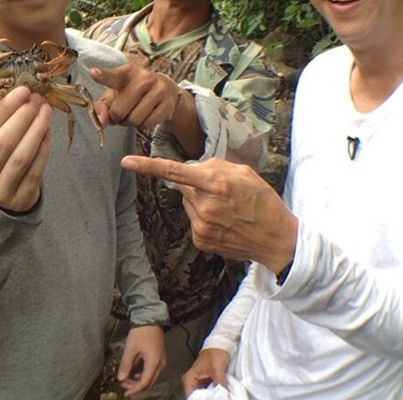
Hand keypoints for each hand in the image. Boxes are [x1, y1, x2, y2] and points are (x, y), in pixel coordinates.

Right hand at [0, 86, 52, 212]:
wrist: (0, 197)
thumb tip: (21, 93)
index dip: (5, 108)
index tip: (23, 90)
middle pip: (3, 143)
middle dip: (23, 117)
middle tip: (37, 99)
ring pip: (21, 157)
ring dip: (36, 130)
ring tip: (46, 111)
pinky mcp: (19, 200)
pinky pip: (35, 171)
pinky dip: (43, 149)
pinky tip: (48, 131)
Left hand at [91, 64, 181, 131]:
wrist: (166, 91)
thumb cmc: (134, 92)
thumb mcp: (117, 93)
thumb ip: (103, 107)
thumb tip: (101, 122)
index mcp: (127, 72)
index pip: (113, 76)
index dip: (102, 76)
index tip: (93, 73)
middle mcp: (144, 77)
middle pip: (119, 110)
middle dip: (117, 117)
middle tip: (122, 113)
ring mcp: (159, 89)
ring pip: (134, 120)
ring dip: (130, 122)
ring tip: (134, 113)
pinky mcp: (168, 103)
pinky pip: (147, 125)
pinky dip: (143, 125)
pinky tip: (146, 116)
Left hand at [117, 324, 165, 396]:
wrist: (151, 318)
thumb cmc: (141, 332)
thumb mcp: (131, 348)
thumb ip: (126, 364)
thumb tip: (120, 378)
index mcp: (154, 362)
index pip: (144, 383)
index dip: (134, 389)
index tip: (125, 392)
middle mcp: (161, 364)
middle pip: (149, 382)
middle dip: (136, 386)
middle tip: (124, 385)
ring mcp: (163, 361)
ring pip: (152, 378)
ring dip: (141, 381)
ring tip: (128, 379)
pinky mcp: (162, 357)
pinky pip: (154, 372)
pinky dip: (145, 375)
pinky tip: (136, 373)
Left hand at [120, 155, 297, 272]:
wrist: (276, 239)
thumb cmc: (262, 200)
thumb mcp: (243, 172)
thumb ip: (214, 166)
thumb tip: (192, 169)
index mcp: (215, 184)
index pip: (174, 172)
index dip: (147, 166)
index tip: (126, 162)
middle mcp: (205, 205)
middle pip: (184, 186)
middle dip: (196, 184)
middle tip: (222, 191)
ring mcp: (201, 226)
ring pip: (188, 203)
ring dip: (200, 201)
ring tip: (226, 208)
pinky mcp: (201, 240)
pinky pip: (193, 219)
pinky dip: (203, 217)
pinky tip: (224, 221)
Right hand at [182, 348, 229, 395]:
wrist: (222, 343)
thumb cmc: (215, 351)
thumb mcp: (217, 368)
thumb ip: (219, 383)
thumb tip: (224, 395)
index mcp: (189, 378)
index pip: (190, 397)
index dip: (201, 399)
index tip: (212, 398)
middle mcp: (193, 382)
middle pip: (198, 398)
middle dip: (209, 398)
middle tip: (218, 397)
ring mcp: (200, 383)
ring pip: (205, 396)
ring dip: (213, 397)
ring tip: (221, 395)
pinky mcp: (207, 383)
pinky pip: (210, 393)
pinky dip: (216, 395)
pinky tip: (222, 394)